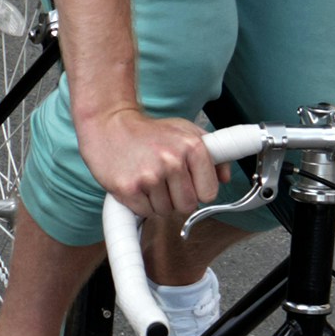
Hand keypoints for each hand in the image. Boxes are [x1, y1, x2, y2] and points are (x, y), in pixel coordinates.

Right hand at [79, 102, 225, 240]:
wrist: (109, 123)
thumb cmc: (149, 130)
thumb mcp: (185, 131)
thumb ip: (212, 154)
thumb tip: (225, 179)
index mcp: (192, 147)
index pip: (209, 193)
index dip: (198, 191)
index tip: (188, 183)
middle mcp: (172, 161)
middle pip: (187, 206)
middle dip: (177, 199)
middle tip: (164, 182)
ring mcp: (149, 176)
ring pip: (165, 211)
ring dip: (157, 201)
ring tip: (147, 179)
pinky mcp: (128, 188)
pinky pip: (145, 212)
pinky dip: (140, 204)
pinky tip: (135, 184)